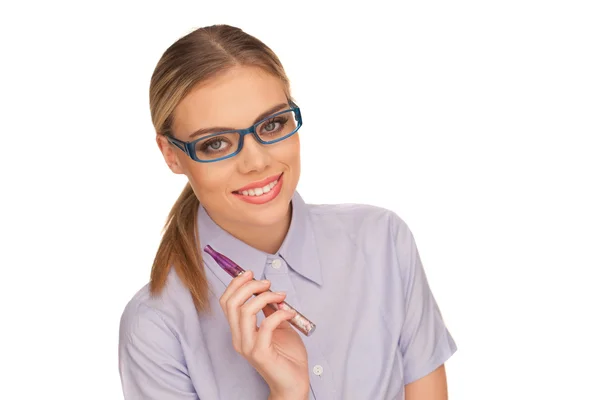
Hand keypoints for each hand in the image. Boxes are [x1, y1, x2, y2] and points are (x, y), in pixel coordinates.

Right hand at [220, 270, 308, 398]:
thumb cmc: (287, 356)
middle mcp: (239, 338)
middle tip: (266, 283)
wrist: (294, 383)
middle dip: (249, 286)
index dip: (236, 284)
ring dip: (265, 297)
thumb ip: (269, 310)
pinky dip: (279, 313)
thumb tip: (268, 290)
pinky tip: (289, 312)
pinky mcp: (260, 353)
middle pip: (232, 303)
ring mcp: (248, 346)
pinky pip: (266, 325)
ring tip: (281, 296)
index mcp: (239, 331)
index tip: (250, 274)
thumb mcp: (278, 325)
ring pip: (245, 311)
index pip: (226, 302)